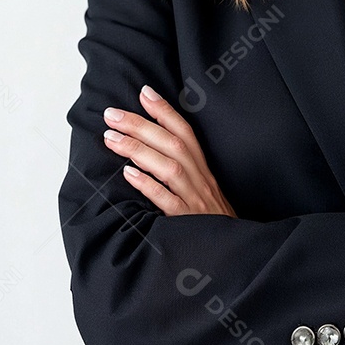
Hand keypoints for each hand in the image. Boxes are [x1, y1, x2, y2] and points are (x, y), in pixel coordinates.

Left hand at [102, 84, 237, 217]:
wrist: (233, 252)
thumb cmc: (213, 222)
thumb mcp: (203, 191)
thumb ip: (184, 171)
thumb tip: (151, 148)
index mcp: (204, 170)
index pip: (185, 132)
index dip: (166, 110)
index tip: (144, 92)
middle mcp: (201, 179)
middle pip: (173, 144)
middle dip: (141, 125)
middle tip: (111, 114)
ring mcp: (195, 200)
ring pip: (169, 167)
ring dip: (138, 149)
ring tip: (110, 137)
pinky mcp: (188, 221)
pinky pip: (168, 200)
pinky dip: (148, 185)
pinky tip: (128, 174)